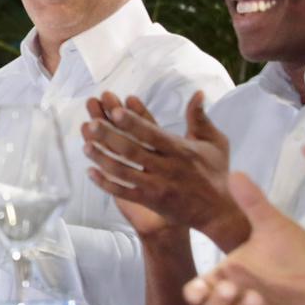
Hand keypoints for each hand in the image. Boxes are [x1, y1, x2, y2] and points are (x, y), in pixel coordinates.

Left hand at [82, 91, 241, 245]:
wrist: (219, 212)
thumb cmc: (216, 173)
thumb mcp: (215, 143)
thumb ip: (200, 118)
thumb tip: (197, 92)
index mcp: (180, 150)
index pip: (151, 133)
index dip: (132, 122)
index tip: (115, 111)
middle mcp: (166, 167)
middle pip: (131, 150)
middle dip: (108, 136)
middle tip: (89, 124)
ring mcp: (156, 186)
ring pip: (123, 171)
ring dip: (102, 158)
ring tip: (85, 146)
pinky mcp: (150, 201)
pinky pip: (123, 192)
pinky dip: (105, 183)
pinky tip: (90, 172)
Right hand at [182, 172, 304, 304]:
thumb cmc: (290, 249)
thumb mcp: (271, 224)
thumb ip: (253, 203)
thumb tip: (236, 173)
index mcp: (229, 273)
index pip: (198, 288)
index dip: (194, 291)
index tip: (201, 285)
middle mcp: (236, 295)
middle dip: (216, 301)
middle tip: (234, 286)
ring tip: (257, 296)